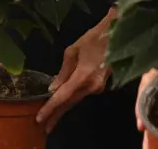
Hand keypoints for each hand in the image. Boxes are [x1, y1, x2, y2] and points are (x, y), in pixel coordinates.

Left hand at [35, 8, 116, 132]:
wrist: (118, 33)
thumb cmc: (94, 37)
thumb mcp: (73, 50)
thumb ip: (63, 71)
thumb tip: (54, 88)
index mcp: (83, 76)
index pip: (63, 96)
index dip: (50, 108)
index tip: (39, 119)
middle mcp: (92, 86)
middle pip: (70, 102)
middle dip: (56, 114)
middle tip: (43, 126)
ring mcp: (98, 87)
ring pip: (77, 98)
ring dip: (64, 105)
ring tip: (50, 114)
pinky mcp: (102, 85)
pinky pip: (83, 92)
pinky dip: (73, 96)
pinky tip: (64, 98)